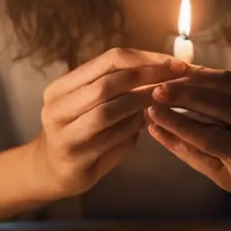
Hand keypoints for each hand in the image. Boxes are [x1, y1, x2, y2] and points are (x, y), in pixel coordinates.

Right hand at [33, 48, 180, 196]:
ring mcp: (63, 134)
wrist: (51, 172)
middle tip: (179, 79)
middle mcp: (56, 108)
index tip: (175, 63)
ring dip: (143, 103)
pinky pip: (113, 137)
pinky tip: (152, 121)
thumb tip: (165, 71)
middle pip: (108, 83)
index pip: (108, 60)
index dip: (145, 59)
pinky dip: (135, 127)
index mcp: (60, 87)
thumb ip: (118, 88)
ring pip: (109, 110)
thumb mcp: (91, 103)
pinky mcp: (75, 158)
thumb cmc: (80, 132)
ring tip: (169, 99)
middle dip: (148, 78)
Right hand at [146, 65, 230, 199]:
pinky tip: (188, 73)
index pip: (206, 136)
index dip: (178, 124)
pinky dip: (209, 73)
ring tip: (167, 80)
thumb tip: (155, 130)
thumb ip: (187, 152)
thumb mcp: (217, 176)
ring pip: (225, 84)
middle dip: (183, 95)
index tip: (152, 113)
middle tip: (155, 92)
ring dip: (193, 79)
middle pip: (217, 103)